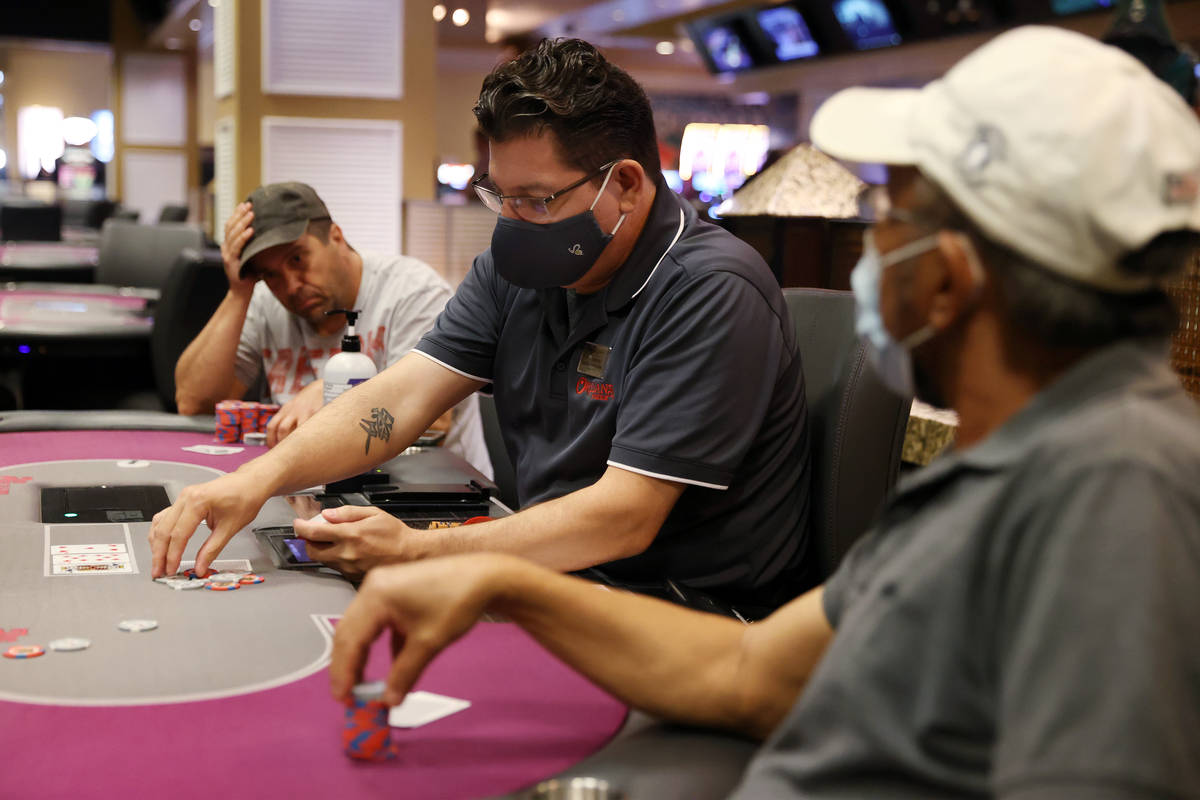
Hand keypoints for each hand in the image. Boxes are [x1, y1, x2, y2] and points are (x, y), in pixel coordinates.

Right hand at [148, 471, 270, 577]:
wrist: (250, 483)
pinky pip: (165, 517)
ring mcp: (183, 497)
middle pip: (164, 530)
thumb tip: (200, 567)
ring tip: (159, 562)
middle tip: (159, 571)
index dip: (172, 556)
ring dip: (157, 544)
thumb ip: (212, 550)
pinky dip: (161, 533)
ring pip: (160, 523)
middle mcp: (186, 497)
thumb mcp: (230, 528)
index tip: (171, 570)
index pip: (178, 535)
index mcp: (197, 502)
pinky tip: (161, 545)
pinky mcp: (184, 500)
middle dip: (159, 554)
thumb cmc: (245, 497)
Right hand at [220, 202, 257, 294]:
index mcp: (229, 245)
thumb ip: (256, 246)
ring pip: (233, 234)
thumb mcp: (253, 256)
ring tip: (251, 214)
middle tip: (249, 205)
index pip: (231, 225)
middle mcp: (226, 248)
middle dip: (240, 214)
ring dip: (243, 222)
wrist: (241, 292)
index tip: (245, 204)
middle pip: (230, 226)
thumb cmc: (250, 275)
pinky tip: (250, 230)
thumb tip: (270, 234)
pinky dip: (244, 237)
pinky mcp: (232, 262)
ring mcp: (227, 255)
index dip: (237, 214)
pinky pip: (237, 247)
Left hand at [267, 380, 324, 446]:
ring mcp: (305, 411)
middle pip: (281, 429)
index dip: (270, 440)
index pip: (272, 426)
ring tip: (297, 451)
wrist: (322, 386)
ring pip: (295, 431)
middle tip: (284, 454)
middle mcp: (292, 410)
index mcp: (285, 409)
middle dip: (281, 443)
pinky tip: (311, 443)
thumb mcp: (295, 406)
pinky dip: (308, 437)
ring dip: (293, 443)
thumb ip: (289, 419)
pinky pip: (309, 428)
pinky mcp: (316, 412)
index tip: (273, 449)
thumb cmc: (309, 400)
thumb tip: (284, 439)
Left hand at [293, 505, 415, 576]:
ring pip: (322, 560)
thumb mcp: (374, 513)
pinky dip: (334, 558)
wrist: (411, 554)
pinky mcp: (352, 576)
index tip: (298, 524)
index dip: (301, 527)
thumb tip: (328, 514)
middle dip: (308, 541)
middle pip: (311, 550)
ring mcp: (349, 567)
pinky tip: (346, 550)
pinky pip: (335, 567)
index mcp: (351, 534)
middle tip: (313, 533)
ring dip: (321, 549)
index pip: (314, 532)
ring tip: (334, 540)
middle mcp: (347, 553)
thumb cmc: (395, 534)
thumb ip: (348, 512)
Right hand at [329, 554, 512, 705]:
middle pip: (349, 631)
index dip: (343, 672)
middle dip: (347, 665)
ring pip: (361, 627)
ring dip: (362, 655)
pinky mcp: (394, 590)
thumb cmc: (456, 605)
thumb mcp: (428, 643)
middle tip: (347, 696)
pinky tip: (390, 665)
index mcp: (376, 596)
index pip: (350, 640)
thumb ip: (404, 674)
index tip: (343, 700)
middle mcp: (372, 587)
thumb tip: (389, 702)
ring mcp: (382, 586)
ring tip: (362, 685)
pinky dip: (379, 643)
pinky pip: (378, 620)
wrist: (486, 577)